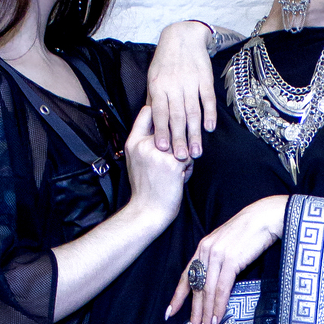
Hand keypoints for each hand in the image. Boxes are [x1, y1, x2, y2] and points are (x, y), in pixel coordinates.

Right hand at [124, 104, 190, 228]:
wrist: (147, 211)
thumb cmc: (145, 189)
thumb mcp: (136, 160)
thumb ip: (144, 142)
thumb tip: (160, 127)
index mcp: (133, 142)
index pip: (148, 111)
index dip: (161, 113)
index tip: (167, 123)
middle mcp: (145, 144)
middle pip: (170, 125)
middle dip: (176, 138)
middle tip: (173, 156)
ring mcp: (160, 153)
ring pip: (183, 142)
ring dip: (183, 156)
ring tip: (176, 172)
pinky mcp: (173, 163)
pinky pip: (189, 157)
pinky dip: (188, 169)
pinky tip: (180, 179)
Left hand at [147, 21, 217, 161]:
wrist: (183, 37)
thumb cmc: (165, 62)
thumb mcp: (153, 78)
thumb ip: (154, 101)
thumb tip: (151, 124)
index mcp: (158, 86)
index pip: (160, 113)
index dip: (161, 131)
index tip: (163, 149)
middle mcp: (174, 85)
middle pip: (177, 116)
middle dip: (179, 139)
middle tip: (182, 158)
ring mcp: (190, 82)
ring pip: (193, 112)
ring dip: (195, 133)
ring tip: (197, 151)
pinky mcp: (205, 79)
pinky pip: (207, 99)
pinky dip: (209, 114)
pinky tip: (210, 129)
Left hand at [167, 196, 289, 323]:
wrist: (266, 217)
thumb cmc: (251, 230)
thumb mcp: (228, 243)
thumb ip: (218, 259)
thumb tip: (216, 281)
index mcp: (203, 247)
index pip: (186, 276)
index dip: (178, 296)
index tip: (170, 312)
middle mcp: (206, 252)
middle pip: (196, 287)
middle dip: (194, 312)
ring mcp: (217, 256)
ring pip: (207, 291)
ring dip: (206, 313)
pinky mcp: (231, 260)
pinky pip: (222, 288)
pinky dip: (219, 305)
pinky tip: (218, 318)